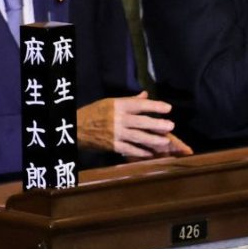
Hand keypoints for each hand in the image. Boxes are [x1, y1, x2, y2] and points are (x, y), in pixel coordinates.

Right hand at [77, 91, 193, 158]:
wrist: (76, 127)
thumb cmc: (95, 112)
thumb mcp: (111, 102)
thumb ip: (130, 100)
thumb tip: (146, 95)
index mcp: (119, 105)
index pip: (140, 105)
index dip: (155, 106)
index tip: (168, 108)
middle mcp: (118, 119)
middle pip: (141, 122)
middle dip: (157, 124)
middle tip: (171, 126)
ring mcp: (116, 133)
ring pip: (138, 137)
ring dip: (153, 139)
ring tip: (165, 141)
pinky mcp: (113, 145)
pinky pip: (129, 149)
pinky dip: (141, 152)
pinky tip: (151, 153)